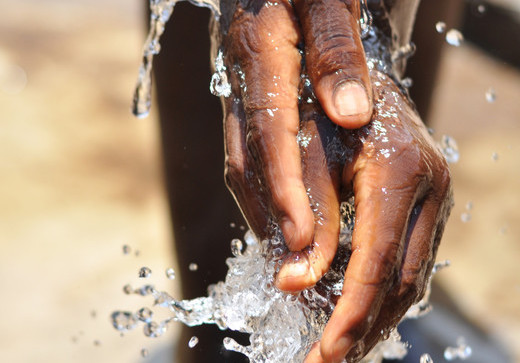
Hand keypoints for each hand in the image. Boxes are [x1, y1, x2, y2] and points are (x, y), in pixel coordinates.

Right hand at [220, 0, 371, 259]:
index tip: (303, 235)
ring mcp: (236, 100)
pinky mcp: (242, 112)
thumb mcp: (327, 0)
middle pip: (250, 160)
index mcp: (258, 50)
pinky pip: (245, 160)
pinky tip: (284, 222)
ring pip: (242, 167)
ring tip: (289, 259)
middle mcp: (239, 82)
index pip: (269, 128)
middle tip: (298, 268)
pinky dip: (263, 196)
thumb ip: (335, 50)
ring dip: (263, 215)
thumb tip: (350, 113)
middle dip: (273, 216)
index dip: (284, 185)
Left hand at [297, 71, 452, 361]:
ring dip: (376, 318)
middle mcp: (432, 190)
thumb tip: (292, 283)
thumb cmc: (327, 109)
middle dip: (364, 328)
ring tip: (341, 348)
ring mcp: (437, 200)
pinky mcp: (429, 207)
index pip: (378, 263)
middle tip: (327, 361)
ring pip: (412, 278)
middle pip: (403, 282)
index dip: (351, 312)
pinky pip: (412, 262)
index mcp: (402, 174)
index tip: (327, 352)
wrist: (360, 76)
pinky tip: (357, 312)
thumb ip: (307, 221)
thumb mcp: (311, 156)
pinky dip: (383, 295)